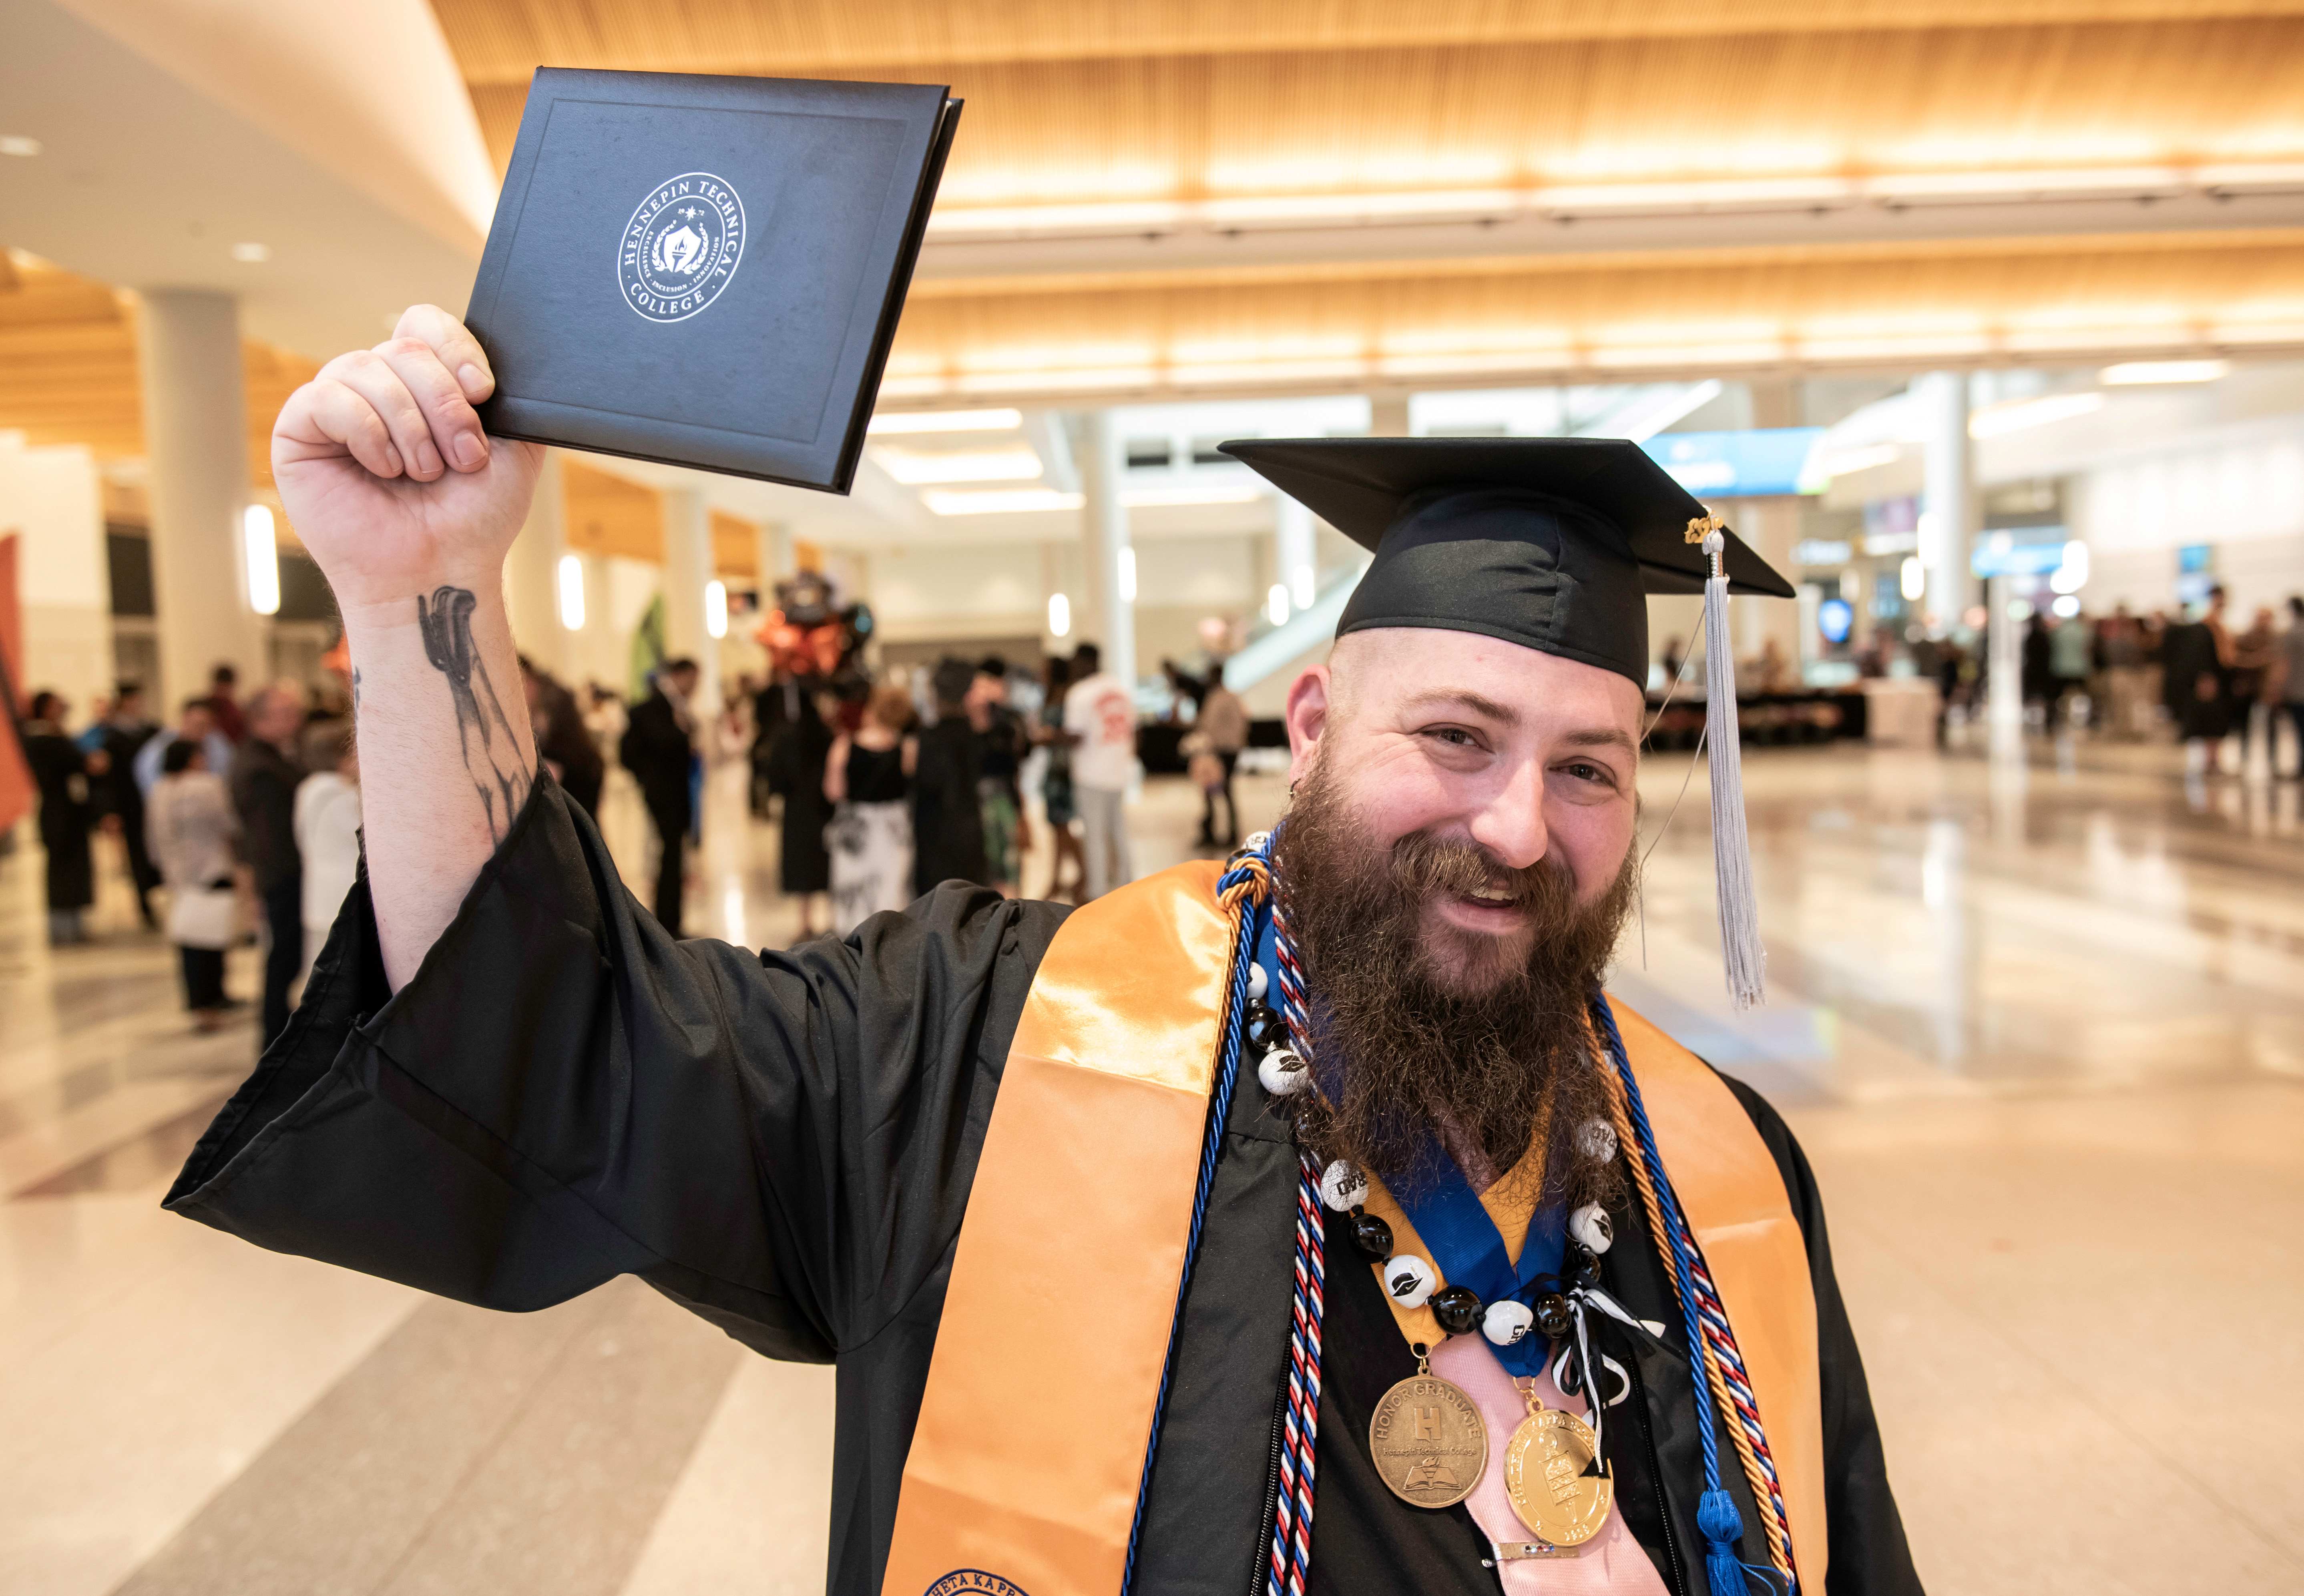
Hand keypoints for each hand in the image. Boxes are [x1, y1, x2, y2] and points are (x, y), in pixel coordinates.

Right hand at [272, 305, 542, 614]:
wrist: (442, 568)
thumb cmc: (474, 516)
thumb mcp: (512, 447)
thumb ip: (510, 395)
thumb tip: (504, 356)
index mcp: (422, 382)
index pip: (425, 322)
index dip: (455, 347)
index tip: (483, 393)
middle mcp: (376, 385)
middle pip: (404, 346)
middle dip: (445, 405)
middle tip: (462, 458)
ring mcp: (336, 405)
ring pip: (368, 367)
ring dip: (412, 427)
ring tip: (424, 473)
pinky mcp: (299, 430)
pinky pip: (328, 397)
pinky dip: (368, 433)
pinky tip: (383, 469)